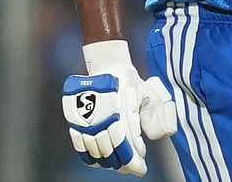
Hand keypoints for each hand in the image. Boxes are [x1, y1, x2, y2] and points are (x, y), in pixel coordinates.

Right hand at [62, 40, 176, 175]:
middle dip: (122, 163)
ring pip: (96, 149)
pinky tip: (99, 161)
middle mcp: (101, 115)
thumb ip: (153, 116)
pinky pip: (80, 144)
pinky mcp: (75, 118)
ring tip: (119, 165)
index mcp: (120, 107)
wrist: (107, 64)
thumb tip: (156, 136)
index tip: (141, 167)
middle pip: (110, 149)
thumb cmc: (129, 81)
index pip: (126, 141)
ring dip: (108, 161)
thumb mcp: (147, 94)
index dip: (133, 159)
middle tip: (132, 168)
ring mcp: (86, 117)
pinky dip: (90, 156)